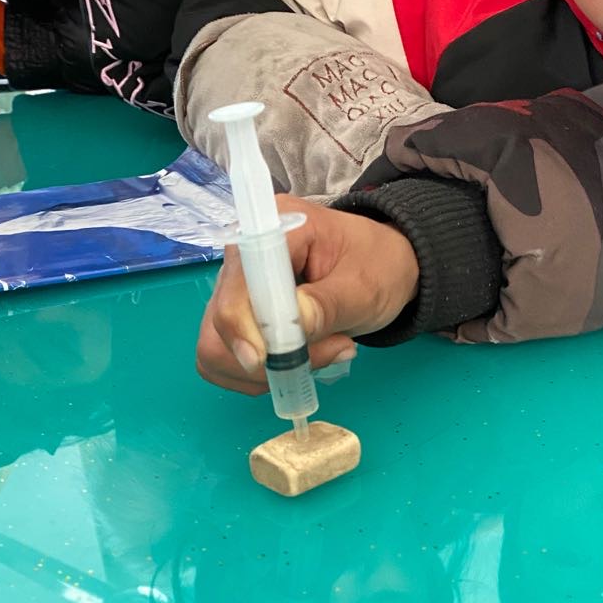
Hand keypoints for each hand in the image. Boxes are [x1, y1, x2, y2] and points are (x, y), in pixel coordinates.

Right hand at [196, 195, 419, 394]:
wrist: (385, 265)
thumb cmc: (378, 265)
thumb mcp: (364, 288)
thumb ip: (324, 309)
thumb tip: (282, 339)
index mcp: (273, 229)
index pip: (234, 287)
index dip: (243, 331)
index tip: (268, 361)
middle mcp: (243, 253)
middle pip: (219, 325)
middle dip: (264, 358)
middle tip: (322, 354)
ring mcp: (235, 285)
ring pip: (218, 348)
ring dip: (265, 370)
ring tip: (318, 354)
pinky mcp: (237, 313)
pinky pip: (226, 358)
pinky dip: (259, 374)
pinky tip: (296, 360)